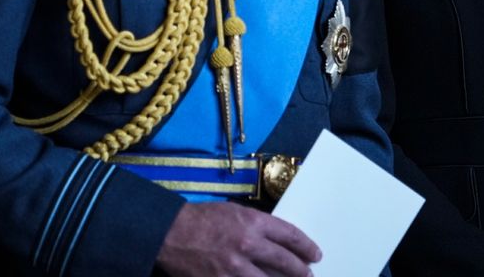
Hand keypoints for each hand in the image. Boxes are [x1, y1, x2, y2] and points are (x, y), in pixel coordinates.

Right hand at [157, 201, 320, 276]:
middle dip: (301, 271)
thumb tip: (276, 243)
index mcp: (251, 222)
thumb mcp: (231, 212)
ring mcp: (235, 268)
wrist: (169, 232)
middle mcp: (247, 244)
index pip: (289, 235)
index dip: (305, 247)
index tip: (314, 254)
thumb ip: (255, 227)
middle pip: (285, 262)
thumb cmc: (199, 218)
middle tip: (308, 275)